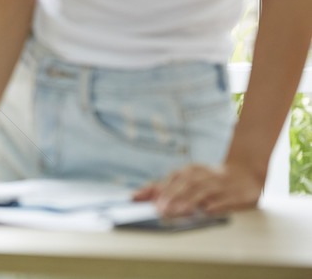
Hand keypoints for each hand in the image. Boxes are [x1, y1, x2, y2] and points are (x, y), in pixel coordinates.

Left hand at [133, 162, 264, 216]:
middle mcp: (205, 175)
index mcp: (191, 171)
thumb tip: (136, 196)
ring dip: (190, 201)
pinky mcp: (238, 195)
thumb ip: (164, 188)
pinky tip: (208, 211)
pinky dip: (218, 205)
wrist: (246, 173)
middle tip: (160, 210)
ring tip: (178, 212)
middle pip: (186, 184)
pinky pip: (228, 200)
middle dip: (172, 196)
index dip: (157, 189)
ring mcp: (221, 185)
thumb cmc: (210, 180)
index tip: (143, 198)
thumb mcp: (187, 179)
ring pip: (204, 191)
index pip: (171, 179)